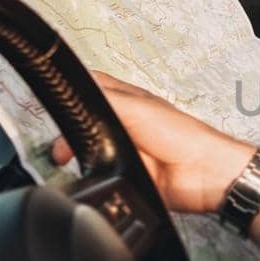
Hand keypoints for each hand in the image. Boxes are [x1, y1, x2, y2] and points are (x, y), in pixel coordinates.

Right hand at [53, 71, 253, 214]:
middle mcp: (125, 123)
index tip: (56, 97)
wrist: (202, 175)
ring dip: (79, 152)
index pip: (93, 85)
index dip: (74, 88)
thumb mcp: (136, 108)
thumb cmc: (182, 136)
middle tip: (63, 139)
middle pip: (85, 119)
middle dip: (70, 128)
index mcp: (128, 100)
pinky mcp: (126, 173)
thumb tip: (75, 93)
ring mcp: (124, 149)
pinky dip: (92, 174)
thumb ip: (104, 99)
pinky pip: (99, 173)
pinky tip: (92, 173)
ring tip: (72, 157)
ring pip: (88, 147)